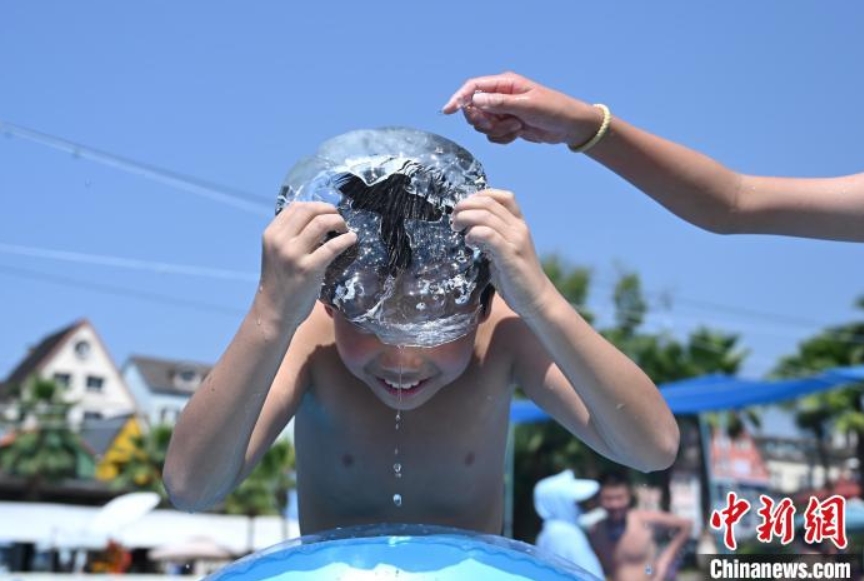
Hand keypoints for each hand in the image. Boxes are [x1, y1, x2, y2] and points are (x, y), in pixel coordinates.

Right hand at [259, 201, 356, 324]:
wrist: (274, 312)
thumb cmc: (280, 283)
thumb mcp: (278, 253)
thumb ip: (291, 236)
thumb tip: (318, 219)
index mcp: (271, 234)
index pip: (296, 206)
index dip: (316, 205)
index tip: (328, 213)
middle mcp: (280, 241)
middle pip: (310, 210)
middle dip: (330, 210)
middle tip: (340, 220)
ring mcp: (293, 254)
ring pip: (322, 223)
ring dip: (339, 222)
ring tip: (346, 230)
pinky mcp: (308, 269)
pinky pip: (332, 247)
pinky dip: (346, 239)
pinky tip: (352, 240)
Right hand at [442, 72, 602, 146]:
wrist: (569, 127)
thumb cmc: (552, 110)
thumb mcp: (526, 105)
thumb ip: (499, 103)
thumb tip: (475, 99)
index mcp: (505, 83)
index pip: (474, 87)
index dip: (459, 98)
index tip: (448, 111)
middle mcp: (501, 96)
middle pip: (474, 108)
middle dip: (483, 120)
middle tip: (498, 123)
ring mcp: (503, 112)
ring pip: (483, 125)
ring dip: (497, 131)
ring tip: (517, 128)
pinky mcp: (508, 126)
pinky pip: (493, 135)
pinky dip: (503, 138)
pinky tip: (518, 134)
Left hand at [451, 189, 554, 318]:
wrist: (536, 299)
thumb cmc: (516, 277)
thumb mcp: (504, 251)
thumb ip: (491, 238)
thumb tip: (469, 229)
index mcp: (519, 225)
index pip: (503, 196)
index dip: (481, 196)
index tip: (465, 207)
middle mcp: (519, 228)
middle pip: (488, 203)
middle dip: (465, 206)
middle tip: (454, 218)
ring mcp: (516, 240)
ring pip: (486, 216)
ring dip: (465, 218)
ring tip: (456, 228)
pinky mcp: (510, 255)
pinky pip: (488, 235)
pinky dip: (474, 234)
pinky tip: (469, 243)